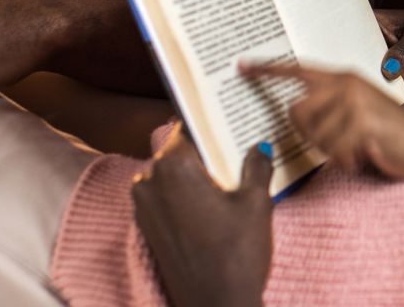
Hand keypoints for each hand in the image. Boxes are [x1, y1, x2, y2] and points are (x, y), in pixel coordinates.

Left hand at [132, 126, 271, 306]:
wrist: (216, 306)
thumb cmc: (236, 254)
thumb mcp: (256, 203)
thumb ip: (256, 166)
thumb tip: (259, 147)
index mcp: (173, 167)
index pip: (189, 127)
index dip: (211, 122)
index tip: (229, 117)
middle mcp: (150, 181)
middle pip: (180, 151)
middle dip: (207, 149)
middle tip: (238, 145)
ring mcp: (144, 207)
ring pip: (173, 175)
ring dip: (198, 173)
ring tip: (232, 175)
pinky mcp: (147, 228)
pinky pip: (168, 197)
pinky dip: (188, 194)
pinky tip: (217, 201)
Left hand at [241, 62, 403, 178]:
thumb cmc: (386, 131)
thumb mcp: (355, 111)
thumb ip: (327, 107)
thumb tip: (292, 114)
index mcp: (342, 78)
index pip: (298, 69)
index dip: (268, 69)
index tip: (242, 67)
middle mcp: (346, 84)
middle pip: (296, 111)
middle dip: (308, 134)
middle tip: (333, 143)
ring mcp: (355, 102)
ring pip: (314, 136)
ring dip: (331, 151)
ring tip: (354, 148)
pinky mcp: (363, 123)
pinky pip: (334, 151)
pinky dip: (346, 160)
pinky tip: (362, 155)